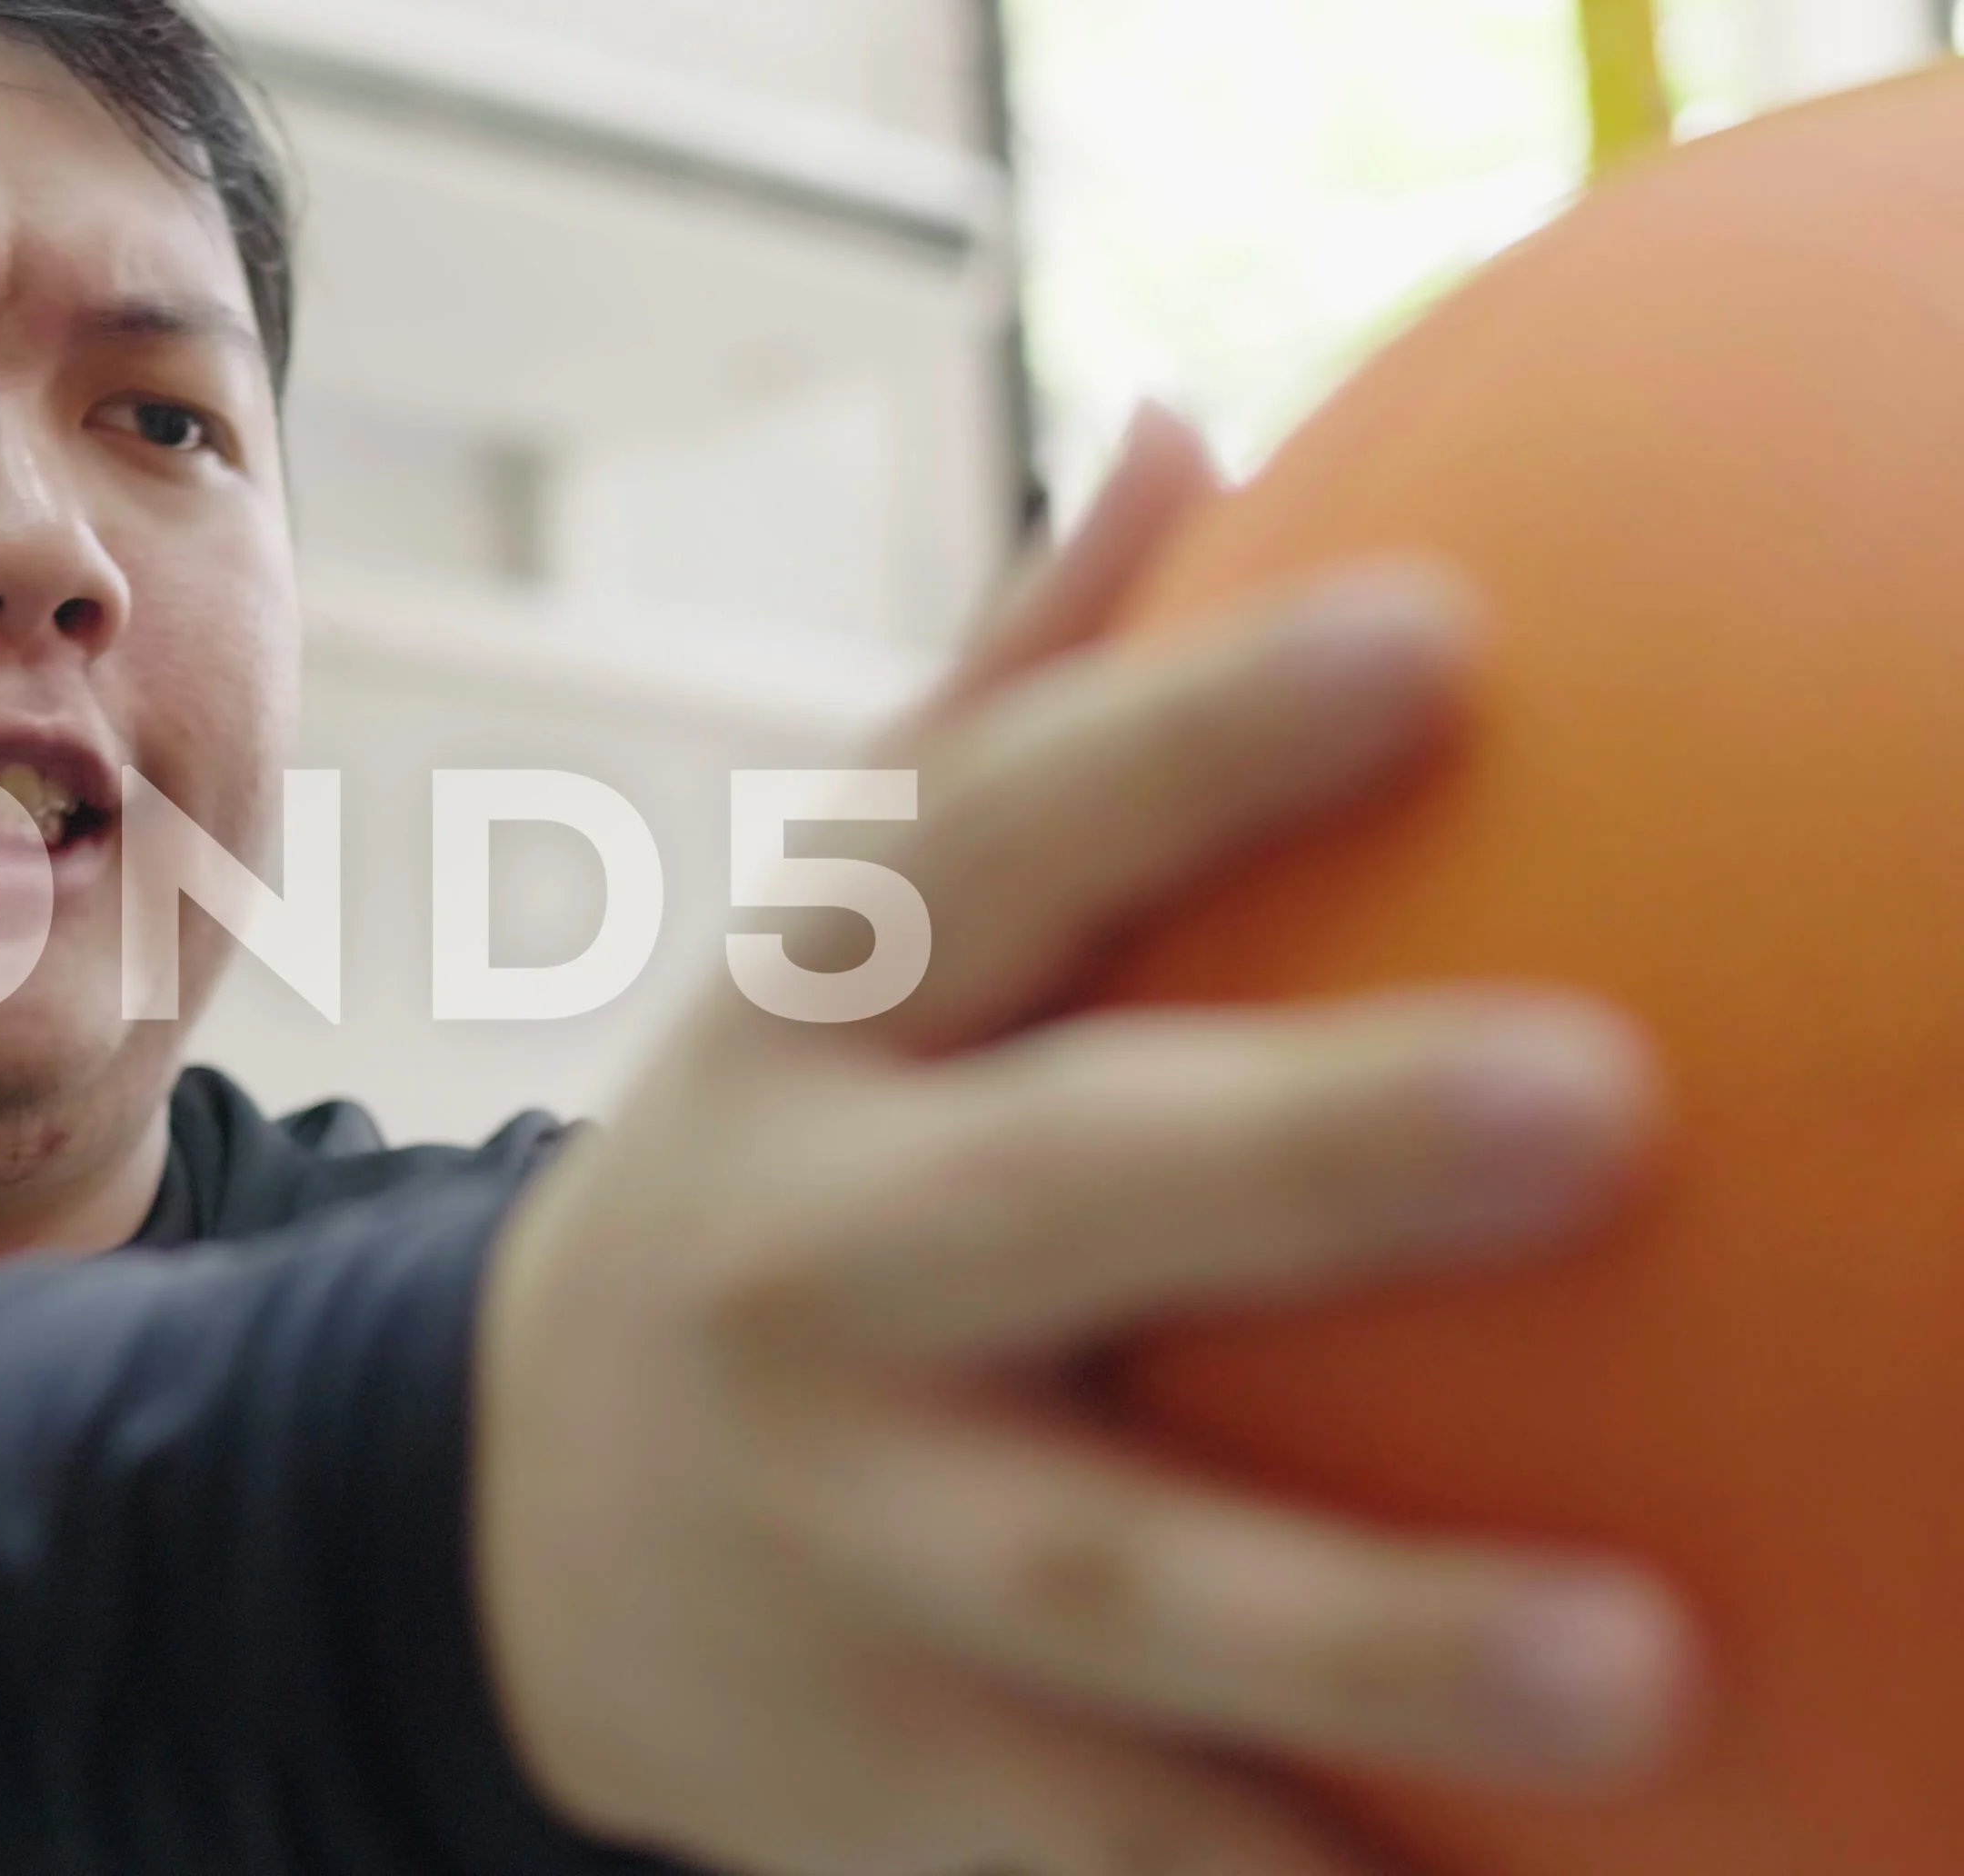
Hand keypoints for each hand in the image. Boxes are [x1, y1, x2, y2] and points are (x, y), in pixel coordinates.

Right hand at [470, 407, 1698, 1875]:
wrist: (493, 1529)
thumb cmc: (769, 1173)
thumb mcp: (826, 946)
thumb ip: (1007, 712)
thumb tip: (1187, 407)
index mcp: (806, 1041)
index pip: (984, 845)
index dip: (1193, 738)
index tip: (1442, 639)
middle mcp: (804, 1282)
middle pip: (1044, 1197)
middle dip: (1298, 1158)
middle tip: (1594, 1109)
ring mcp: (847, 1551)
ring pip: (1102, 1587)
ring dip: (1354, 1630)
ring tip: (1643, 1674)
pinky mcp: (893, 1792)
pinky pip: (1105, 1860)